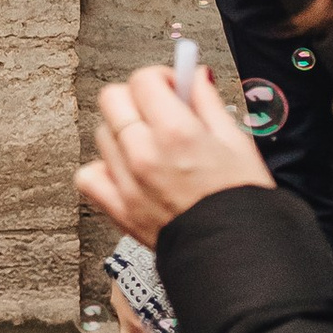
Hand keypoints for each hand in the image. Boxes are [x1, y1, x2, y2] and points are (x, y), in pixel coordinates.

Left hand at [76, 59, 274, 247]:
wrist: (238, 257)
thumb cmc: (243, 202)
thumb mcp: (237, 141)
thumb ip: (207, 101)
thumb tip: (193, 75)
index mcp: (176, 133)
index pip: (143, 79)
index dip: (161, 78)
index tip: (173, 89)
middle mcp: (144, 154)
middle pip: (112, 99)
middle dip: (136, 97)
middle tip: (158, 111)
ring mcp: (127, 183)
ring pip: (101, 133)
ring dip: (123, 132)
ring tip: (151, 147)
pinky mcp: (118, 210)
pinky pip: (88, 175)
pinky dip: (103, 169)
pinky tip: (126, 172)